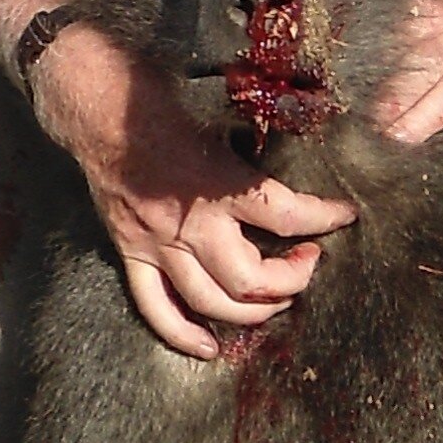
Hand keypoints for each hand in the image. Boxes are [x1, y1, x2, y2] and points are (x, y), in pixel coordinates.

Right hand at [31, 23, 355, 359]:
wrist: (97, 103)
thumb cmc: (160, 95)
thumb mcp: (220, 105)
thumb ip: (257, 135)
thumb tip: (303, 135)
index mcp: (216, 182)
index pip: (284, 214)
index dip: (323, 218)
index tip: (345, 215)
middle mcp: (188, 223)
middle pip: (249, 280)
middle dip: (290, 280)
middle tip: (307, 264)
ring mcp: (156, 244)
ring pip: (209, 302)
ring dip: (250, 311)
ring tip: (275, 300)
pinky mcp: (131, 252)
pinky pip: (155, 308)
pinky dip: (183, 334)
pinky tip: (209, 347)